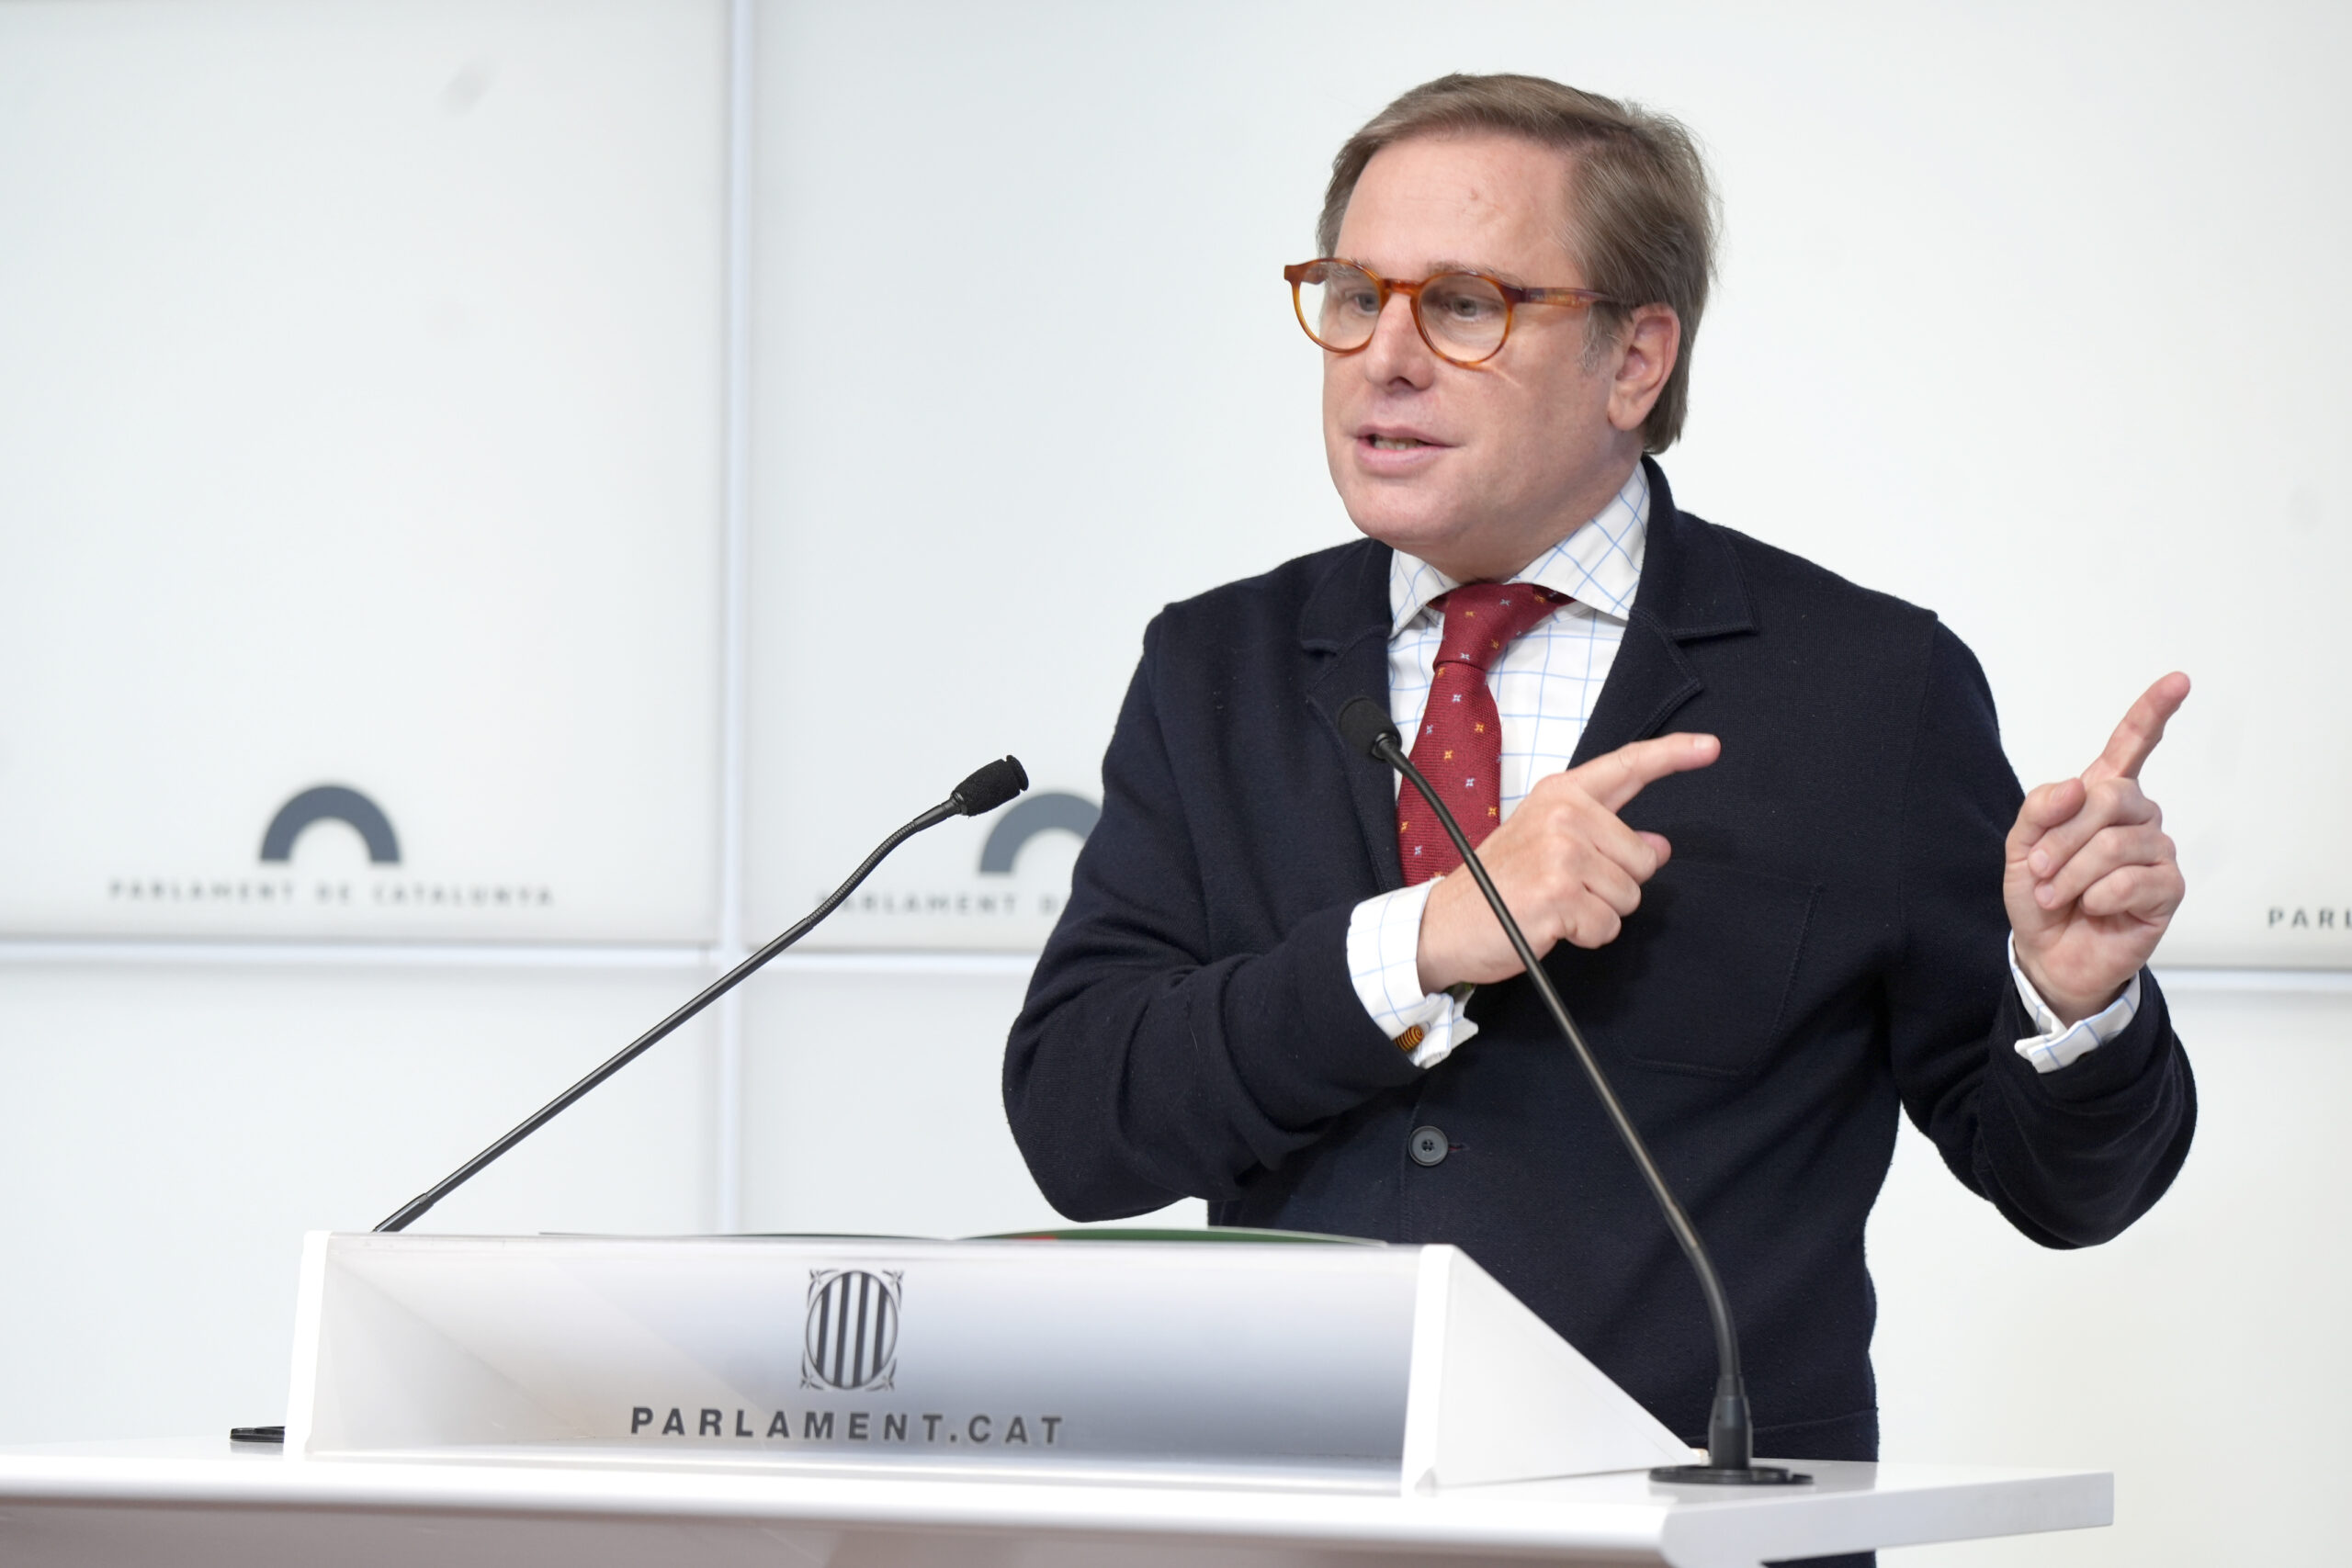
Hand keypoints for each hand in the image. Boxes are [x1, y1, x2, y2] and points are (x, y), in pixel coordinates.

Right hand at [1415, 733, 1719, 991]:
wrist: (1443, 924)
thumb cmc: (1495, 886)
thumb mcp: (1546, 844)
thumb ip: (1605, 836)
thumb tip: (1657, 846)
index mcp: (1560, 794)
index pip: (1627, 767)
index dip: (1673, 755)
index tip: (1710, 747)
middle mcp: (1563, 816)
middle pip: (1642, 858)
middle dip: (1615, 884)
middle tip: (1564, 887)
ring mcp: (1561, 854)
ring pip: (1628, 896)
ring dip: (1598, 913)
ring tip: (1553, 906)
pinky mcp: (1559, 896)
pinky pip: (1607, 926)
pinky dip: (1585, 936)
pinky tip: (1550, 926)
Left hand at [2007, 673, 2190, 1024]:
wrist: (2050, 953)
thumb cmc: (2041, 895)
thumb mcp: (2020, 848)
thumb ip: (2039, 810)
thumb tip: (2075, 786)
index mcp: (2101, 796)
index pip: (2132, 745)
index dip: (2153, 711)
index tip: (2178, 681)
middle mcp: (2136, 816)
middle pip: (2110, 797)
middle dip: (2062, 838)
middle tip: (2037, 870)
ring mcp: (2156, 849)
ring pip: (2115, 844)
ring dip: (2071, 874)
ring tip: (2056, 895)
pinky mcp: (2168, 887)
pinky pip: (2131, 880)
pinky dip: (2097, 896)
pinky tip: (2092, 908)